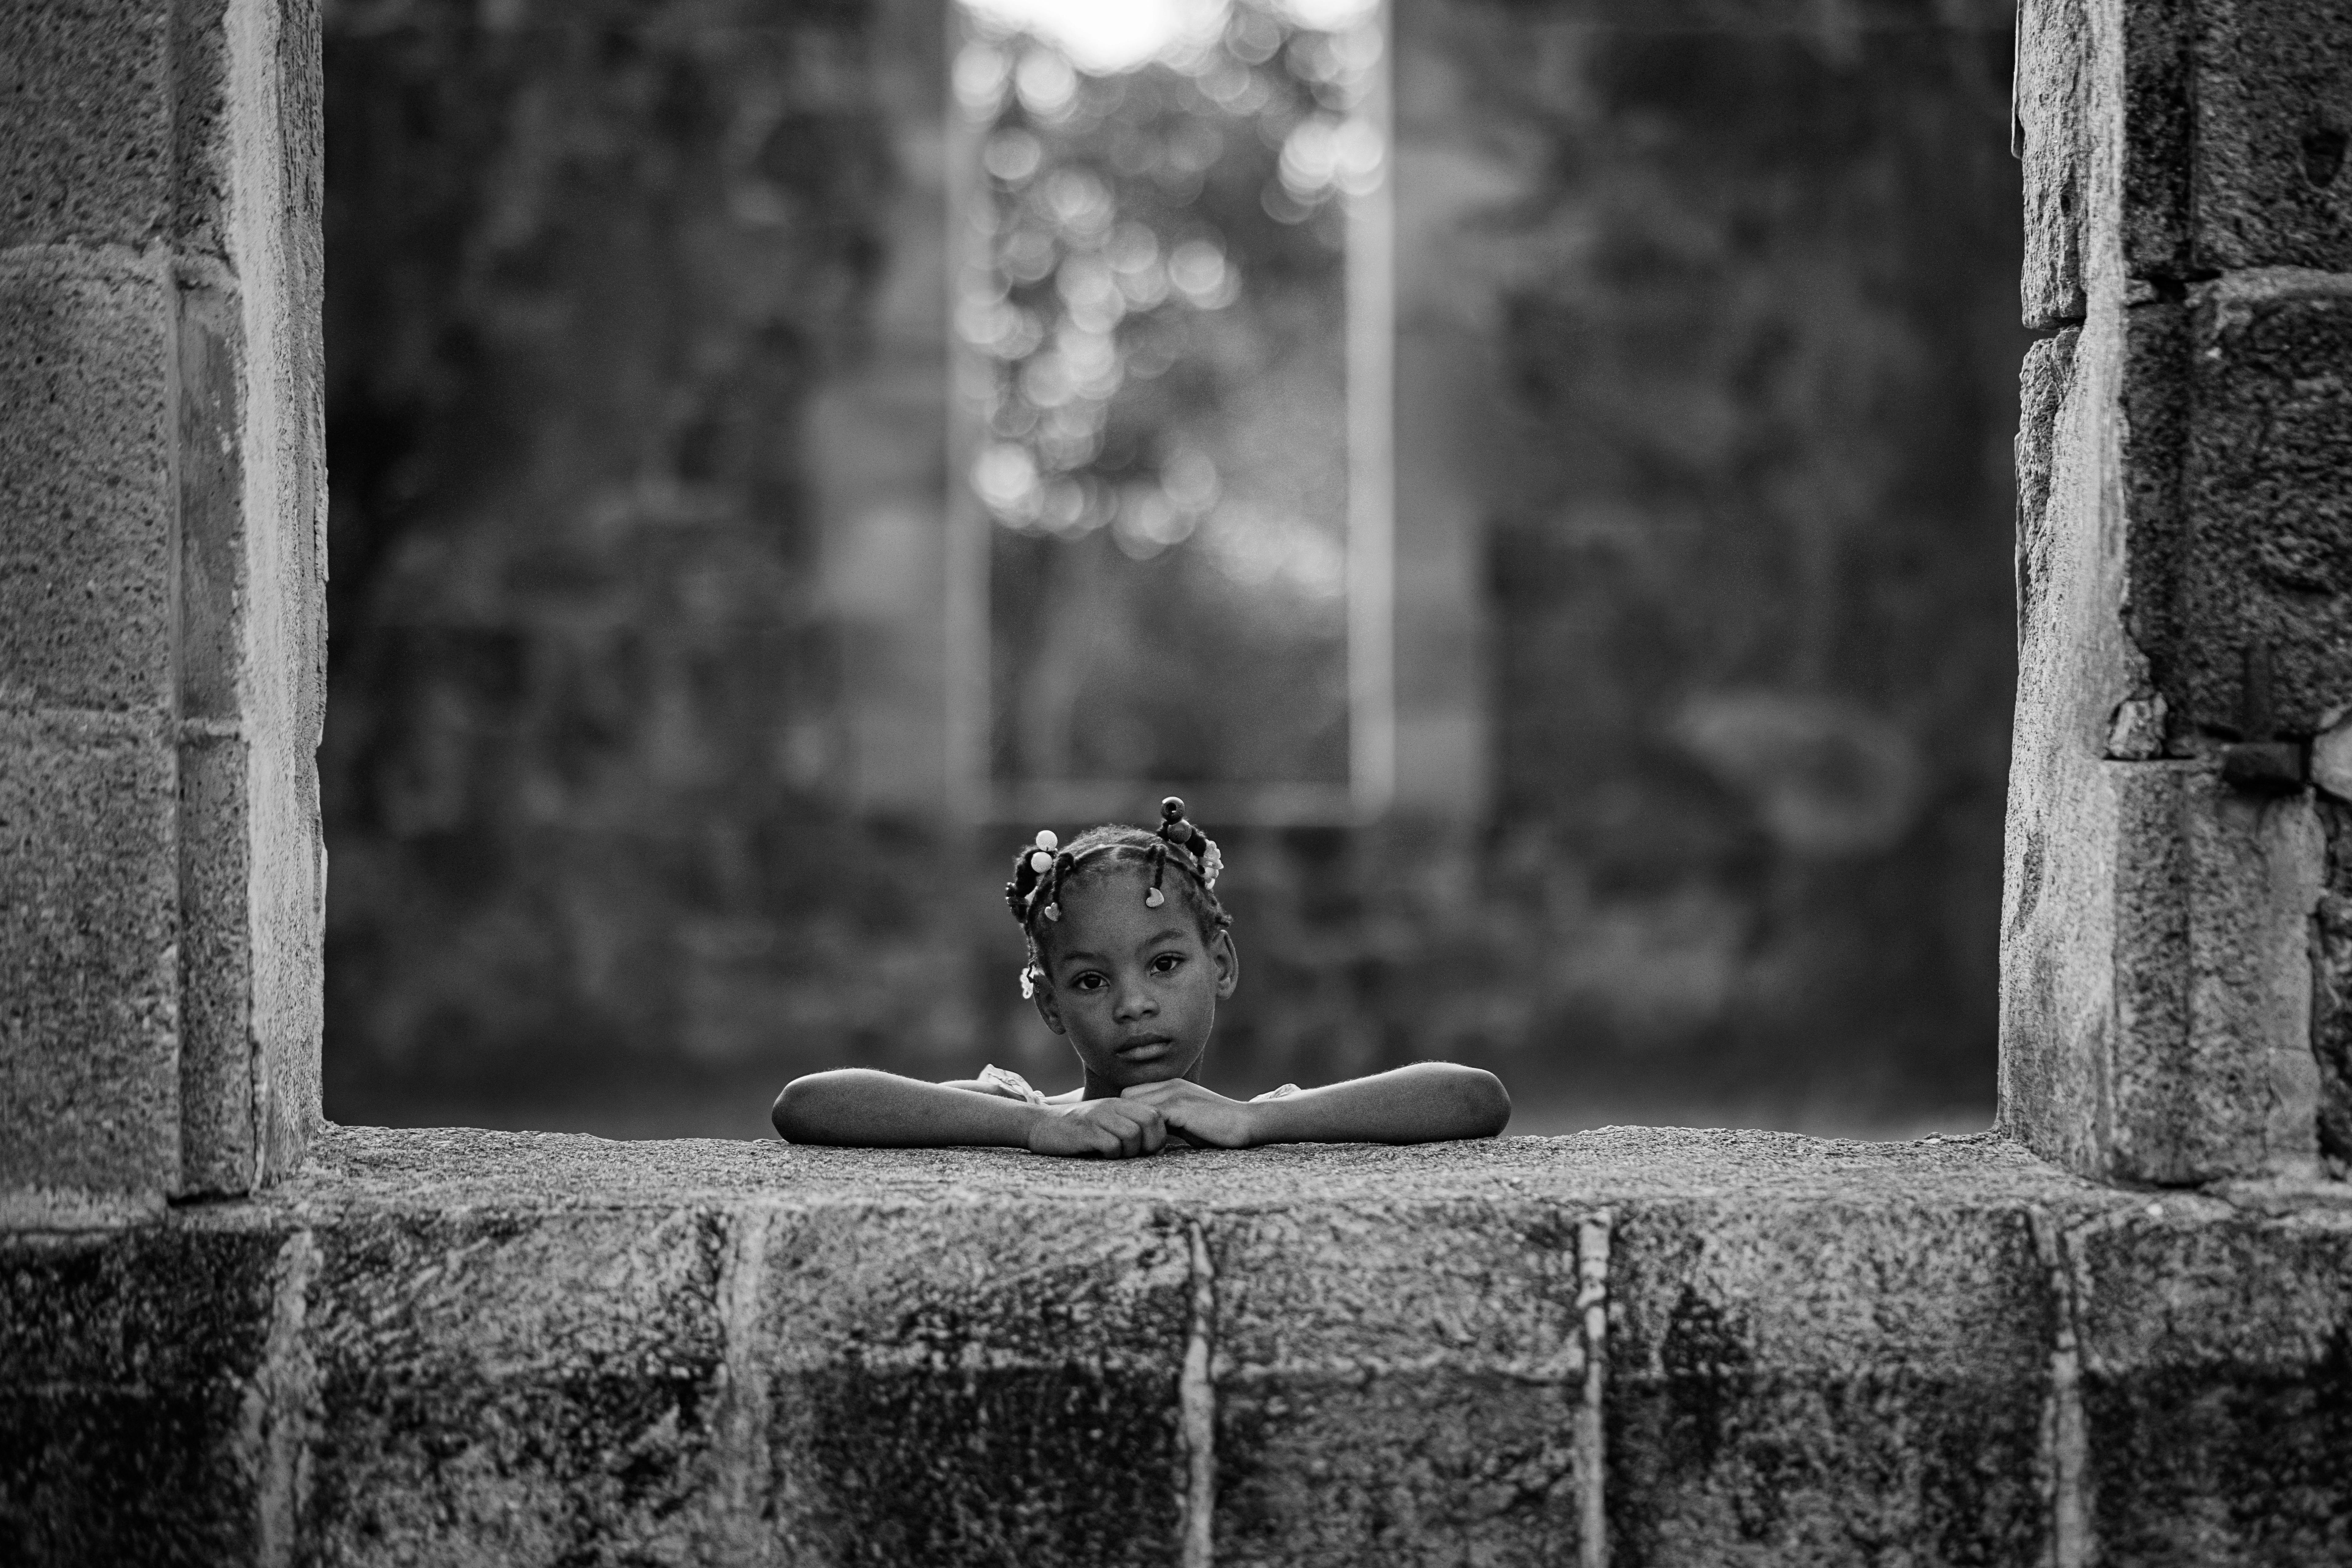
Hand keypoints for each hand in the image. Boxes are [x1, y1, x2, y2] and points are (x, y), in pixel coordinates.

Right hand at [1026, 1098, 1167, 1158]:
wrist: (1040, 1125)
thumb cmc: (1076, 1130)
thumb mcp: (1105, 1122)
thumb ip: (1128, 1128)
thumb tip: (1157, 1148)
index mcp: (1120, 1104)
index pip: (1156, 1114)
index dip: (1159, 1135)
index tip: (1148, 1150)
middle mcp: (1112, 1106)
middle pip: (1151, 1121)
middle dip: (1150, 1143)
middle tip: (1136, 1155)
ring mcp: (1099, 1117)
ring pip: (1133, 1134)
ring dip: (1129, 1152)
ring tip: (1114, 1155)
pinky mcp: (1085, 1130)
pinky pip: (1111, 1145)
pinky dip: (1110, 1155)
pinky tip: (1099, 1155)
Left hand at [1120, 1080, 1258, 1147]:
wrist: (1246, 1123)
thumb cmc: (1218, 1128)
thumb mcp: (1185, 1120)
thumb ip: (1166, 1120)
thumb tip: (1144, 1135)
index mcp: (1170, 1086)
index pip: (1130, 1094)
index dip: (1130, 1115)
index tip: (1137, 1134)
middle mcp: (1169, 1085)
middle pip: (1126, 1098)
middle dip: (1128, 1119)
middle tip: (1138, 1140)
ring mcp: (1174, 1092)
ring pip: (1134, 1106)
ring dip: (1137, 1127)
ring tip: (1148, 1145)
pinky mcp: (1180, 1105)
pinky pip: (1149, 1117)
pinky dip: (1149, 1133)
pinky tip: (1160, 1147)